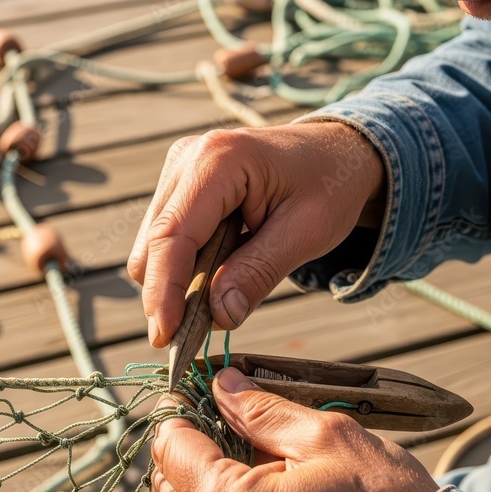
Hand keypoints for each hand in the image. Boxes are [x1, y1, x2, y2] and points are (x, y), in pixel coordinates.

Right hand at [128, 122, 385, 346]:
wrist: (337, 152)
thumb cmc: (330, 185)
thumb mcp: (307, 233)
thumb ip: (259, 273)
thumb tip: (217, 317)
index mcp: (220, 160)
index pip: (174, 235)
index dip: (165, 291)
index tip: (165, 338)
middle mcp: (189, 156)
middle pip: (154, 243)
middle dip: (167, 294)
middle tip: (195, 337)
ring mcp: (180, 167)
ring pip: (153, 245)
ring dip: (177, 282)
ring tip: (220, 298)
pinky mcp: (180, 182)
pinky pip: (166, 238)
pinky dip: (185, 267)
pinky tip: (219, 273)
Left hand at [152, 367, 437, 491]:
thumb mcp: (324, 435)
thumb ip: (261, 411)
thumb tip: (222, 385)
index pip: (171, 451)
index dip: (180, 414)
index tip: (197, 393)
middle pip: (171, 488)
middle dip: (189, 450)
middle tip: (226, 422)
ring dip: (205, 486)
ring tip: (252, 460)